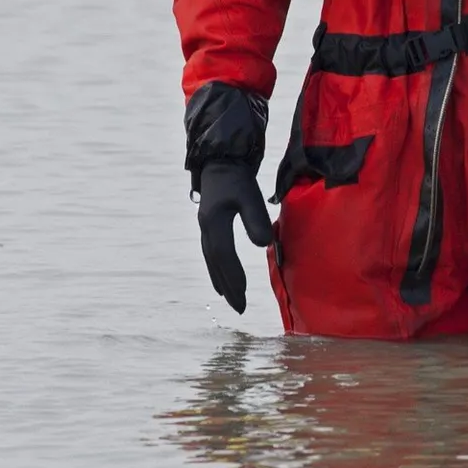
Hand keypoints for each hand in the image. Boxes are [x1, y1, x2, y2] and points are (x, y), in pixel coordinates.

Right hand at [197, 161, 273, 312]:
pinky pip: (210, 254)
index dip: (234, 276)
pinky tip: (220, 281)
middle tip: (239, 308)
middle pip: (216, 263)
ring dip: (221, 281)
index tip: (243, 294)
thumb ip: (255, 219)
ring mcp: (205, 228)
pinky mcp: (209, 226)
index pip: (224, 255)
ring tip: (230, 299)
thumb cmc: (238, 178)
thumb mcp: (250, 196)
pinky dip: (216, 270)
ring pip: (211, 260)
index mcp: (215, 222)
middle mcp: (206, 228)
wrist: (221, 160)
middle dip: (228, 286)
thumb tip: (263, 245)